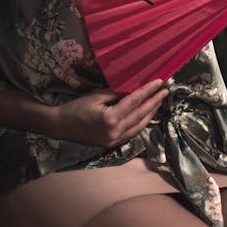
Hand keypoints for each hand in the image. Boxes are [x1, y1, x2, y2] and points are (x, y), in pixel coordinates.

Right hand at [53, 80, 168, 146]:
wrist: (61, 126)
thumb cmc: (76, 108)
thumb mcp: (96, 96)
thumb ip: (115, 93)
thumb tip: (132, 88)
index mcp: (110, 118)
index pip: (134, 102)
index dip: (147, 91)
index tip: (158, 82)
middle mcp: (115, 131)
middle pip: (140, 115)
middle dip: (154, 102)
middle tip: (165, 91)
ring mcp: (114, 140)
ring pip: (139, 126)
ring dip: (151, 113)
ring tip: (159, 102)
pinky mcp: (112, 143)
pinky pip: (132, 133)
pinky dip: (141, 123)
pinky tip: (147, 115)